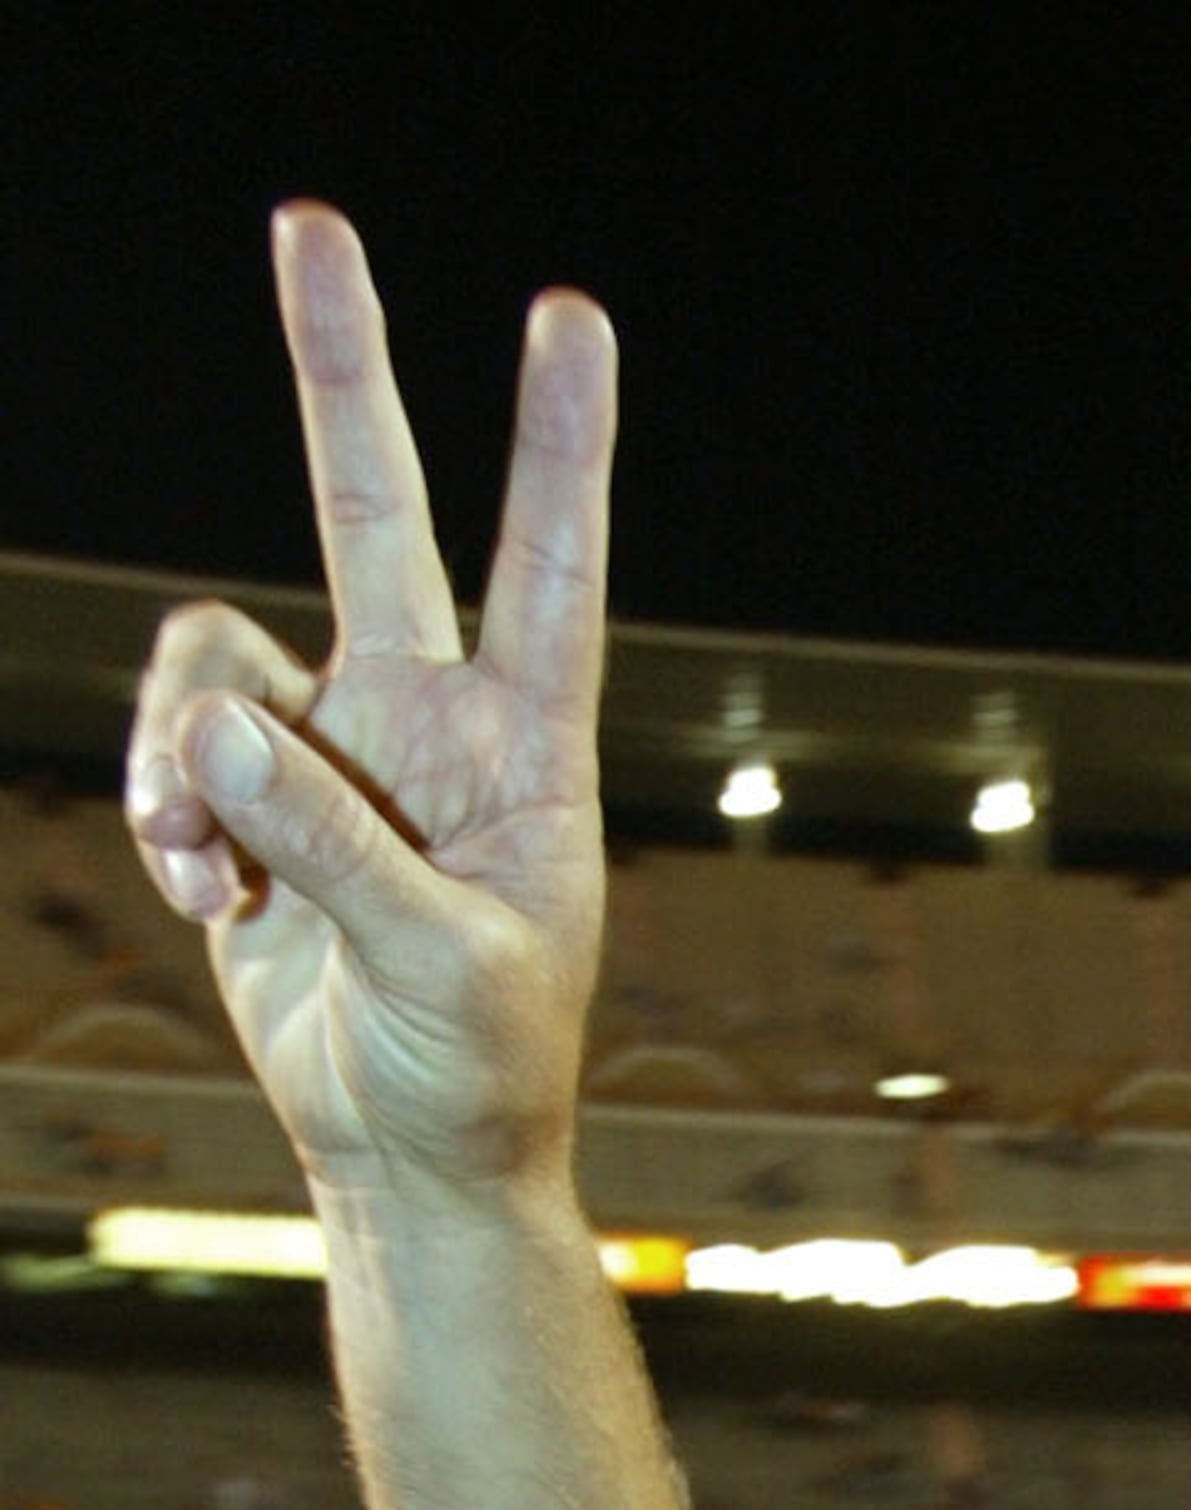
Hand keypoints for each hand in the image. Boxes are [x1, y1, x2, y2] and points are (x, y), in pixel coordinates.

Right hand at [125, 206, 614, 1199]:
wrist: (409, 1155)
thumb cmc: (478, 1074)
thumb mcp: (442, 970)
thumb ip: (337, 847)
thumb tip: (227, 730)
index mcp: (527, 752)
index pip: (551, 569)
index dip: (558, 446)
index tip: (568, 318)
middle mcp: (429, 719)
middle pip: (377, 509)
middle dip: (340, 370)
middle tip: (309, 223)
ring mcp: (335, 747)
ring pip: (218, 657)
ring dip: (190, 753)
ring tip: (212, 864)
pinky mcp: (253, 795)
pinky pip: (179, 744)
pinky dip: (172, 815)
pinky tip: (209, 897)